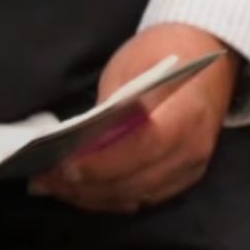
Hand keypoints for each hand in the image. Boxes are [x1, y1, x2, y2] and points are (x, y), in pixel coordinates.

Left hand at [31, 23, 237, 212]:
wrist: (205, 51)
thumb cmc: (163, 51)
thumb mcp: (131, 66)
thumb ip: (111, 108)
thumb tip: (79, 144)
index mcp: (187, 113)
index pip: (144, 147)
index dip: (104, 162)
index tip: (65, 166)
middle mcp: (193, 148)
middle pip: (136, 182)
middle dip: (86, 186)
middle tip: (43, 180)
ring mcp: (190, 168)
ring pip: (135, 196)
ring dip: (91, 196)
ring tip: (52, 186)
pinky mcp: (182, 178)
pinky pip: (142, 198)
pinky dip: (109, 197)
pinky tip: (80, 190)